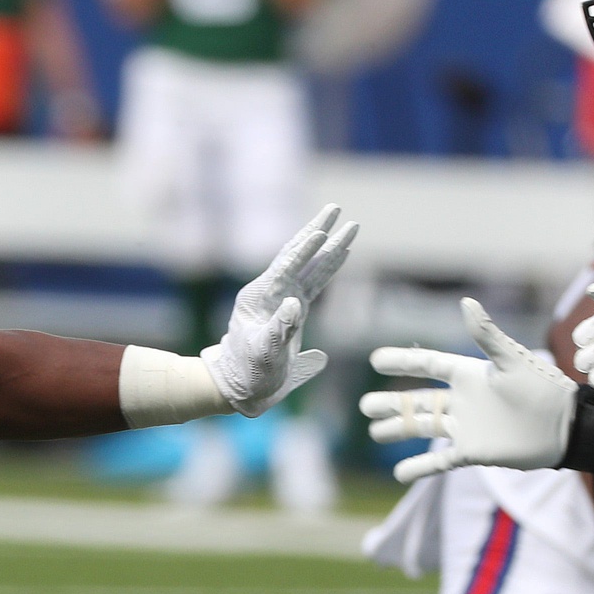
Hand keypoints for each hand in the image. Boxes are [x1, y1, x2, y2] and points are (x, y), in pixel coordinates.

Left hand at [205, 204, 356, 415]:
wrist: (243, 386)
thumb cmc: (249, 371)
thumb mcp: (263, 352)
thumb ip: (278, 329)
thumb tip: (295, 304)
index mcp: (260, 296)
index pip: (286, 265)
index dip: (305, 249)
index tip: (321, 231)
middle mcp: (271, 291)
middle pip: (298, 254)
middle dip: (318, 230)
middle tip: (336, 208)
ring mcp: (283, 298)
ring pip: (310, 265)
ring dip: (330, 246)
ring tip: (350, 226)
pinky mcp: (294, 310)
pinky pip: (315, 282)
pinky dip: (329, 267)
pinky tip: (342, 253)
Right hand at [363, 298, 577, 484]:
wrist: (564, 427)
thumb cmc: (543, 389)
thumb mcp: (511, 360)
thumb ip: (486, 335)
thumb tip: (465, 302)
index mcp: (469, 374)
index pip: (427, 366)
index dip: (402, 361)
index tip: (375, 360)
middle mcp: (462, 400)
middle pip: (417, 400)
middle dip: (390, 403)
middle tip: (365, 406)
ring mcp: (465, 427)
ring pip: (422, 427)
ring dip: (398, 430)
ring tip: (375, 432)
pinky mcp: (472, 452)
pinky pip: (439, 461)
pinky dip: (420, 468)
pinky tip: (400, 475)